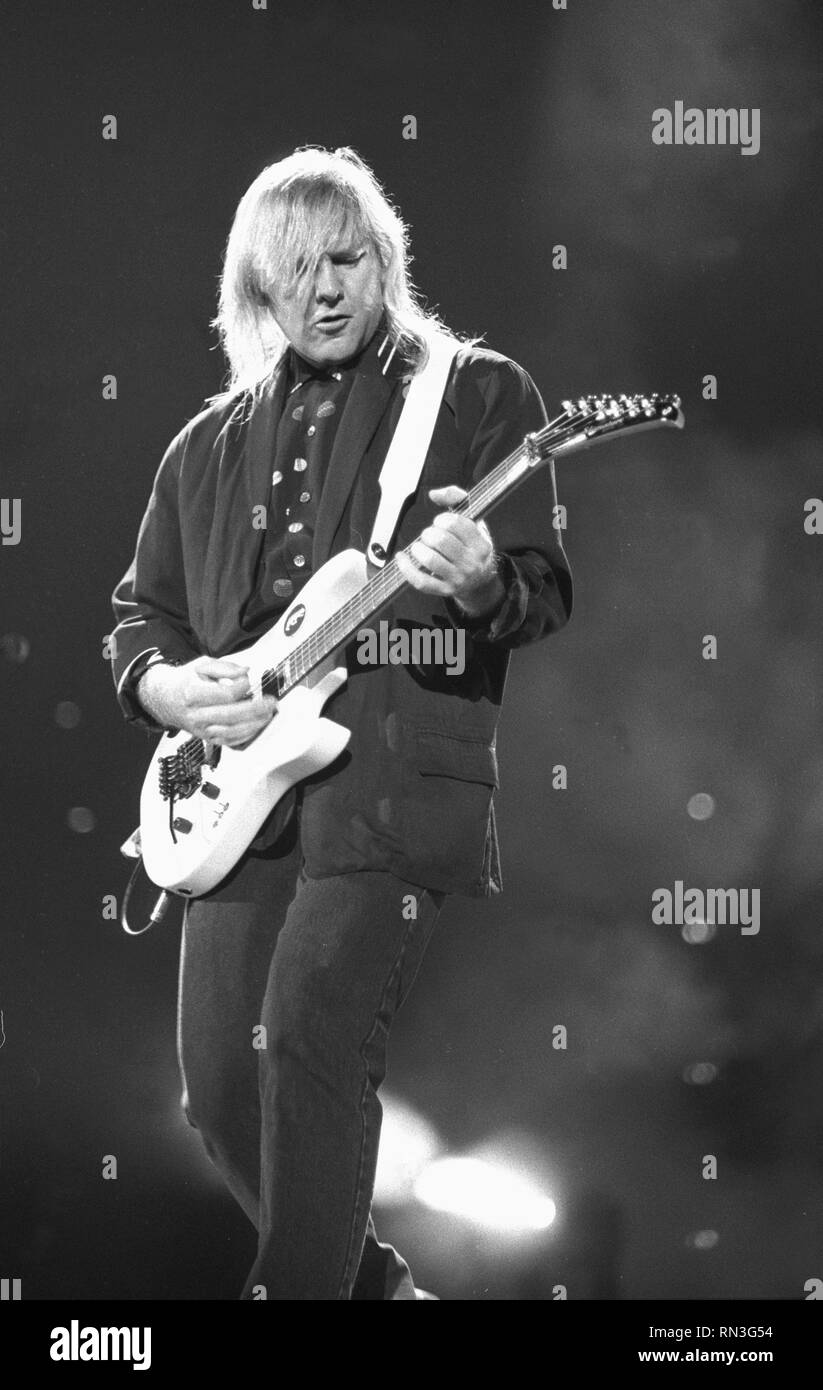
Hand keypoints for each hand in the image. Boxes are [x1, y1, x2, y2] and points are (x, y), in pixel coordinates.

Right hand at [137, 656, 276, 747]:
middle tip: (270, 702)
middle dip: (255, 709)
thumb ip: (224, 667)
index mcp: (192, 694)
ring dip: (253, 725)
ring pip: (230, 732)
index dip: (241, 687)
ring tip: (268, 715)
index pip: (224, 695)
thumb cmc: (184, 680)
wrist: (163, 699)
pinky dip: (245, 736)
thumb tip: (245, 671)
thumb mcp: (200, 665)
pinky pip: (228, 742)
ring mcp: (201, 729)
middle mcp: (196, 715)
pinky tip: (256, 726)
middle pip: (230, 716)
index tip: (247, 679)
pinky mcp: (206, 738)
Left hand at [395, 485, 505, 616]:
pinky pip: (421, 581)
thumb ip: (456, 499)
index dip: (441, 519)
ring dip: (418, 549)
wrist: (480, 583)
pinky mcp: (444, 590)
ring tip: (420, 546)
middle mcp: (471, 562)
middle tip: (429, 536)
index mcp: (480, 544)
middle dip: (428, 534)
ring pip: (430, 560)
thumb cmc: (472, 548)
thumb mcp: (474, 522)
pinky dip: (406, 568)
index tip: (440, 523)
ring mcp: (458, 578)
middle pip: (441, 541)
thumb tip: (434, 494)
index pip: (455, 524)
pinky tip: (402, 558)